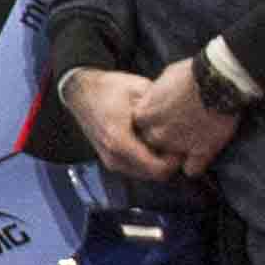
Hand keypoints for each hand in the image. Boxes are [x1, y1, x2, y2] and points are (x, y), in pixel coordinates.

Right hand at [56, 68, 172, 189]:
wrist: (80, 93)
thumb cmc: (108, 89)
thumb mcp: (138, 90)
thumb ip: (158, 107)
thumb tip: (183, 116)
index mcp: (120, 140)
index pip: (157, 168)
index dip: (176, 161)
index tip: (182, 145)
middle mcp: (114, 156)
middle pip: (154, 175)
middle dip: (169, 163)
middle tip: (177, 144)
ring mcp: (111, 161)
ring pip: (146, 174)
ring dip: (159, 163)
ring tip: (165, 143)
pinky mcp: (110, 160)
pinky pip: (136, 169)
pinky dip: (148, 161)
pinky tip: (152, 143)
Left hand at [125, 58, 241, 175]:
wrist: (218, 80)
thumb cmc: (191, 74)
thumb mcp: (164, 79)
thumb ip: (155, 96)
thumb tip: (156, 99)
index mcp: (143, 115)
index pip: (140, 129)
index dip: (153, 126)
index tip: (164, 120)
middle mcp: (156, 133)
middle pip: (153, 146)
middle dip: (163, 142)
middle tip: (180, 132)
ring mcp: (176, 145)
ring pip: (170, 161)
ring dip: (178, 155)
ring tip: (193, 142)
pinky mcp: (200, 152)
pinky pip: (192, 170)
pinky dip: (197, 165)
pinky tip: (202, 155)